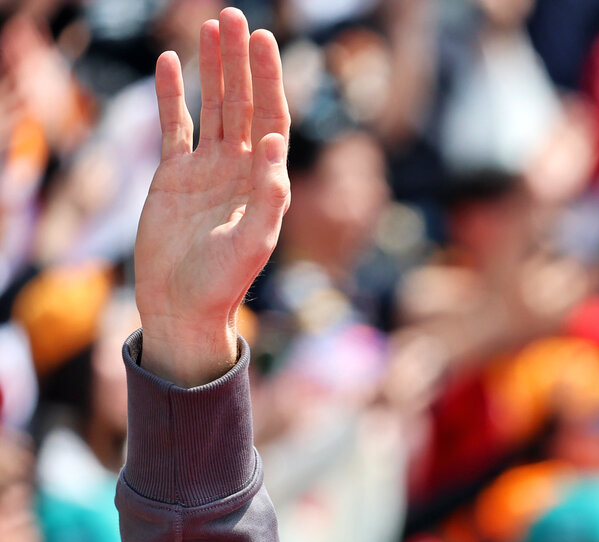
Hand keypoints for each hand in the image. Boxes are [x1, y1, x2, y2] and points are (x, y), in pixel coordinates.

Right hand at [133, 8, 289, 386]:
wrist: (182, 305)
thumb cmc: (224, 281)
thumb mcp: (255, 241)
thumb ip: (269, 195)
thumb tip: (274, 143)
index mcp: (265, 181)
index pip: (271, 118)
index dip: (269, 80)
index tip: (264, 43)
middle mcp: (239, 169)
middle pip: (243, 102)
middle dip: (240, 62)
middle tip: (235, 18)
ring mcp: (206, 169)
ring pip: (212, 107)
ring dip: (213, 69)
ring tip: (211, 26)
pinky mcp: (173, 175)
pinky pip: (175, 126)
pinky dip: (173, 95)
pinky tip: (173, 63)